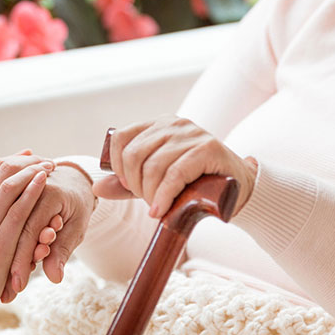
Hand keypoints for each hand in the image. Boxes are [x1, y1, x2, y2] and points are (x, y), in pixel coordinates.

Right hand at [0, 151, 56, 282]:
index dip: (12, 160)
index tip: (30, 159)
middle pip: (0, 172)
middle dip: (26, 162)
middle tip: (45, 159)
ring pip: (10, 187)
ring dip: (33, 172)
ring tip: (50, 166)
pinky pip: (19, 211)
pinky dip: (33, 192)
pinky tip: (45, 183)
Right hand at [4, 164, 95, 300]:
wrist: (72, 178)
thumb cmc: (76, 205)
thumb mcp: (75, 228)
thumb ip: (62, 251)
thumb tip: (55, 277)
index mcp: (49, 193)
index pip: (30, 231)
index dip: (24, 260)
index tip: (19, 285)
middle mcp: (29, 189)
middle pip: (13, 233)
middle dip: (11, 267)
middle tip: (8, 293)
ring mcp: (18, 191)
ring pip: (6, 231)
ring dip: (6, 262)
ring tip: (6, 287)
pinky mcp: (11, 198)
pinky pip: (5, 224)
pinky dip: (7, 249)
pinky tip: (5, 271)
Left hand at [93, 116, 256, 218]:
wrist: (237, 190)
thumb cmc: (194, 184)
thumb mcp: (156, 182)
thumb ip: (126, 184)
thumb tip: (97, 187)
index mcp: (158, 125)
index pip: (121, 137)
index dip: (118, 166)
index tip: (128, 186)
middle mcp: (174, 123)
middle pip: (134, 154)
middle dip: (135, 185)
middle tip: (148, 201)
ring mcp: (192, 133)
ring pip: (153, 166)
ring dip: (150, 194)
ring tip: (158, 208)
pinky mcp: (207, 148)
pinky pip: (175, 173)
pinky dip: (164, 196)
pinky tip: (162, 211)